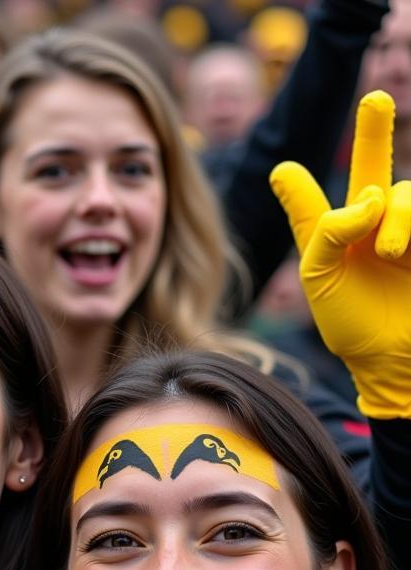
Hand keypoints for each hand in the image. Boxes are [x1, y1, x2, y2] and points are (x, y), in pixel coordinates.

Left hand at [270, 90, 410, 418]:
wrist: (395, 360)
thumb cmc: (352, 326)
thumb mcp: (321, 281)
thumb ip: (326, 232)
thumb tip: (363, 197)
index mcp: (332, 243)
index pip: (314, 208)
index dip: (300, 189)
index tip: (284, 171)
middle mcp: (368, 230)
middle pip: (372, 169)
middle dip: (375, 132)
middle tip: (374, 98)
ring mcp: (404, 232)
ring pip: (402, 193)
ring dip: (396, 216)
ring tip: (390, 252)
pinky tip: (404, 248)